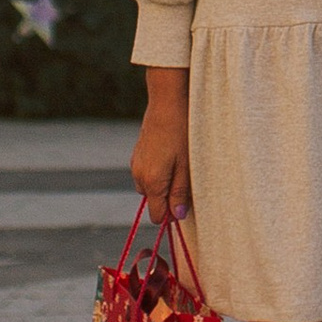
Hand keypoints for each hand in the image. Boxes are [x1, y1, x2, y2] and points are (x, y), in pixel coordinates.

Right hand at [129, 71, 191, 221]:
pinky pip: (144, 174)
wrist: (167, 105)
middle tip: (184, 178)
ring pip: (148, 188)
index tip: (184, 204)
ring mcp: (135, 165)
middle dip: (166, 198)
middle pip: (152, 202)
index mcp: (152, 182)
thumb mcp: (186, 166)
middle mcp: (139, 176)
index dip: (170, 215)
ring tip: (177, 165)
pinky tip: (168, 156)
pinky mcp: (136, 155)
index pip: (156, 215)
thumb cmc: (181, 135)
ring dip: (161, 184)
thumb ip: (180, 193)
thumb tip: (177, 216)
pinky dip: (155, 172)